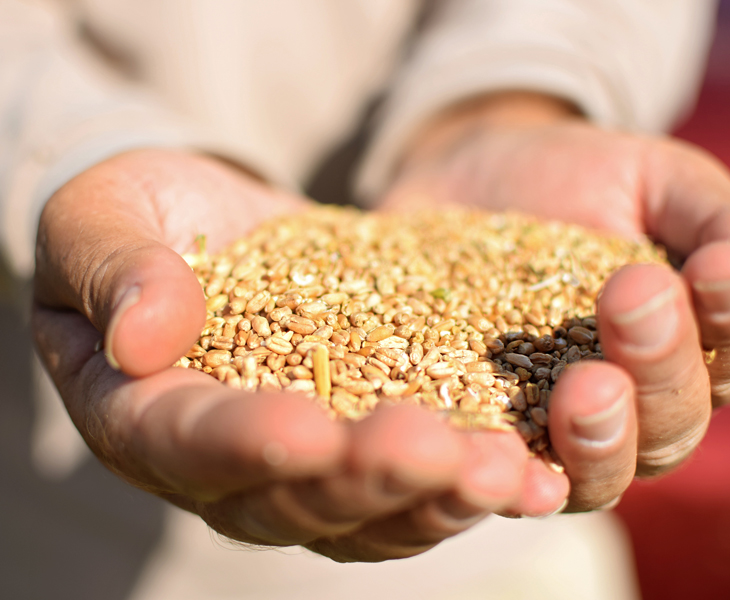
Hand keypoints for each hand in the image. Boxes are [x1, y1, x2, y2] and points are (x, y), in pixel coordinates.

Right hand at [32, 148, 567, 562]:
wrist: (218, 222)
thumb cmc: (146, 216)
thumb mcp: (103, 218)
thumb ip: (114, 271)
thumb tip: (140, 337)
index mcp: (148, 418)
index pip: (188, 446)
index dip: (243, 445)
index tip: (302, 427)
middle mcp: (236, 465)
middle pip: (298, 499)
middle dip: (367, 478)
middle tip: (431, 448)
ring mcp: (316, 463)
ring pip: (377, 512)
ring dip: (441, 496)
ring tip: (506, 470)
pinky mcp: (378, 435)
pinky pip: (427, 479)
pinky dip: (478, 479)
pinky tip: (538, 469)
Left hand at [379, 92, 729, 510]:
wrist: (472, 180)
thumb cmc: (578, 180)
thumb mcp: (656, 180)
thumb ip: (719, 224)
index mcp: (689, 347)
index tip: (719, 265)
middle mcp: (635, 404)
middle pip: (671, 423)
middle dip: (662, 364)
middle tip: (635, 299)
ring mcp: (558, 427)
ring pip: (602, 469)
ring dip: (602, 434)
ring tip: (588, 385)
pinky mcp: (488, 432)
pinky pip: (506, 471)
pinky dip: (512, 473)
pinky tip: (504, 451)